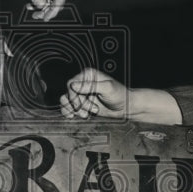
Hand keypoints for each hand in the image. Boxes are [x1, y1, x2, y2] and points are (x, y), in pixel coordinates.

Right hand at [59, 68, 182, 123]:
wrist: (126, 107)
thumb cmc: (120, 95)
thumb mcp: (107, 88)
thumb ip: (90, 86)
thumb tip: (73, 85)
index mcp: (88, 75)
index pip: (71, 84)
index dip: (74, 95)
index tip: (83, 103)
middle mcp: (83, 83)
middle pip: (69, 94)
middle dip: (78, 105)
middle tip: (92, 110)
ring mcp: (82, 94)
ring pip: (66, 101)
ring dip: (74, 110)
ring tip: (85, 115)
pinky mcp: (82, 103)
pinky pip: (68, 107)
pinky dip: (68, 112)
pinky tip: (73, 116)